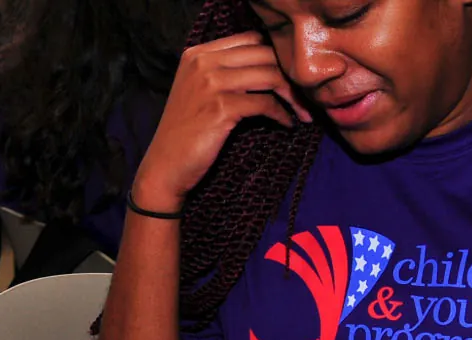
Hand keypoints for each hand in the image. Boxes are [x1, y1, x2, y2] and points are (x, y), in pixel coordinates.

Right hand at [133, 31, 312, 211]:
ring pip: (269, 75)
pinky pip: (265, 103)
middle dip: (290, 74)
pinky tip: (286, 124)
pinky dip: (281, 114)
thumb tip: (270, 65)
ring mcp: (210, 83)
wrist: (165, 167)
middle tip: (305, 95)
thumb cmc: (188, 133)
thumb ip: (225, 72)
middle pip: (263, 54)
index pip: (250, 39)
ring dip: (292, 95)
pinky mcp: (220, 108)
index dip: (276, 56)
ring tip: (302, 111)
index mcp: (198, 54)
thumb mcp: (200, 92)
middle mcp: (202, 62)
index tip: (291, 77)